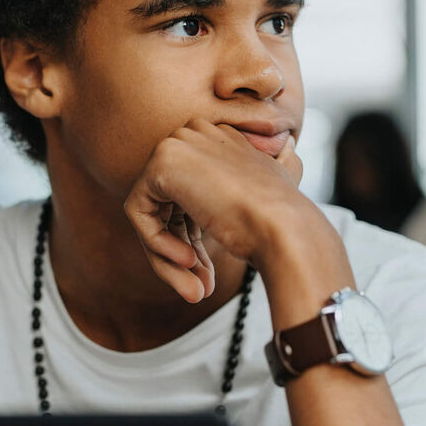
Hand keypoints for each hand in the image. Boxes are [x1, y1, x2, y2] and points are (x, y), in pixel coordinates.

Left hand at [124, 118, 304, 302]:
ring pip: (153, 212)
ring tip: (194, 290)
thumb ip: (239, 190)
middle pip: (168, 202)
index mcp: (222, 140)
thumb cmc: (280, 222)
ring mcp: (177, 145)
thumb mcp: (264, 200)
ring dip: (168, 256)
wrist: (285, 226)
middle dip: (180, 248)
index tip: (207, 271)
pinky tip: (188, 262)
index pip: (191, 191)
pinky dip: (157, 244)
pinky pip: (140, 213)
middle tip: (199, 288)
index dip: (194, 235)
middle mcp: (197, 134)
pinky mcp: (159, 165)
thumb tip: (229, 191)